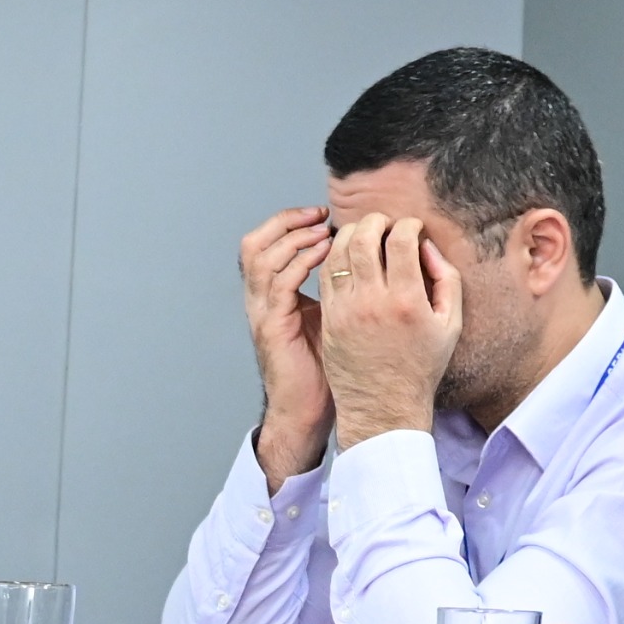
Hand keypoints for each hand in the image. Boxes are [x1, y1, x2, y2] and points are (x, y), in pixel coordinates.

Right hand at [238, 207, 335, 479]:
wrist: (311, 409)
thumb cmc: (329, 366)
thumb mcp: (333, 317)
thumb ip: (340, 288)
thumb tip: (370, 258)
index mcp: (274, 296)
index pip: (267, 246)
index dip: (290, 224)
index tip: (325, 215)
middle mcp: (262, 301)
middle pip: (254, 245)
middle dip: (286, 222)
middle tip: (321, 214)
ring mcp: (263, 313)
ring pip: (260, 258)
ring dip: (293, 238)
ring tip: (325, 230)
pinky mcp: (272, 328)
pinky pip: (278, 284)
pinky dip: (298, 262)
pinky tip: (324, 254)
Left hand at [317, 211, 457, 444]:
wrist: (384, 405)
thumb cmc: (421, 365)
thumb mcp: (450, 324)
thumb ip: (446, 280)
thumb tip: (427, 248)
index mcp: (408, 300)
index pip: (401, 241)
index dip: (408, 224)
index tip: (412, 226)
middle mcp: (373, 301)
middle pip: (363, 238)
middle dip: (375, 221)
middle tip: (384, 222)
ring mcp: (346, 309)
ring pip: (338, 252)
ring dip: (350, 233)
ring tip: (363, 233)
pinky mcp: (329, 317)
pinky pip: (326, 273)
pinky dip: (334, 255)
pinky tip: (346, 254)